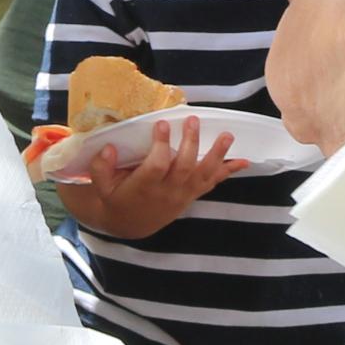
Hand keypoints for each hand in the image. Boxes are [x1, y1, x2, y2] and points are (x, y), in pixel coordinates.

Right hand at [56, 117, 244, 238]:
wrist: (130, 224)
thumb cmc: (115, 198)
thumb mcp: (101, 187)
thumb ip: (101, 168)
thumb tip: (108, 147)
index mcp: (144, 187)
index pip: (157, 165)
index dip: (161, 145)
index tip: (163, 124)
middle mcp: (167, 192)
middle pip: (184, 167)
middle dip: (190, 143)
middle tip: (193, 120)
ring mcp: (182, 195)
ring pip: (203, 175)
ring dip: (216, 155)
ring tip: (227, 136)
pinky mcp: (191, 195)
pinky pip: (211, 183)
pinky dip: (227, 172)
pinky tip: (244, 161)